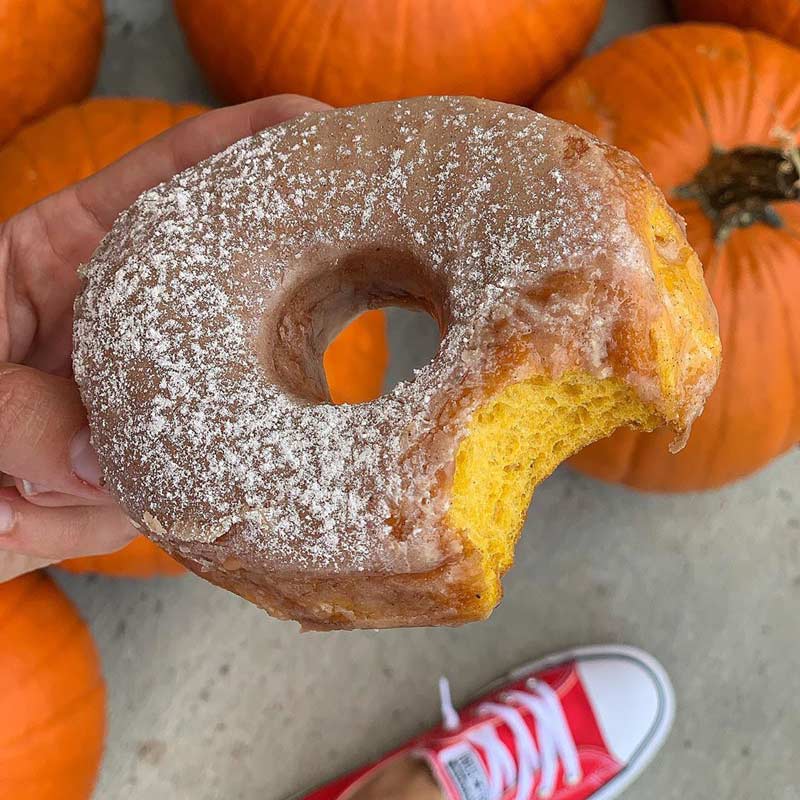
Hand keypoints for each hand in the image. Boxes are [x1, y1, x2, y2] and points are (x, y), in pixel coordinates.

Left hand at [0, 95, 328, 580]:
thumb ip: (11, 409)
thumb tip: (98, 466)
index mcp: (61, 257)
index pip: (164, 185)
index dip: (239, 145)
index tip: (314, 127)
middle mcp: (113, 328)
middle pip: (210, 296)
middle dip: (252, 302)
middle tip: (311, 293)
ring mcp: (127, 405)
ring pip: (187, 426)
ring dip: (108, 469)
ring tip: (11, 485)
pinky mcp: (123, 478)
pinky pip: (141, 507)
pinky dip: (74, 522)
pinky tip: (16, 515)